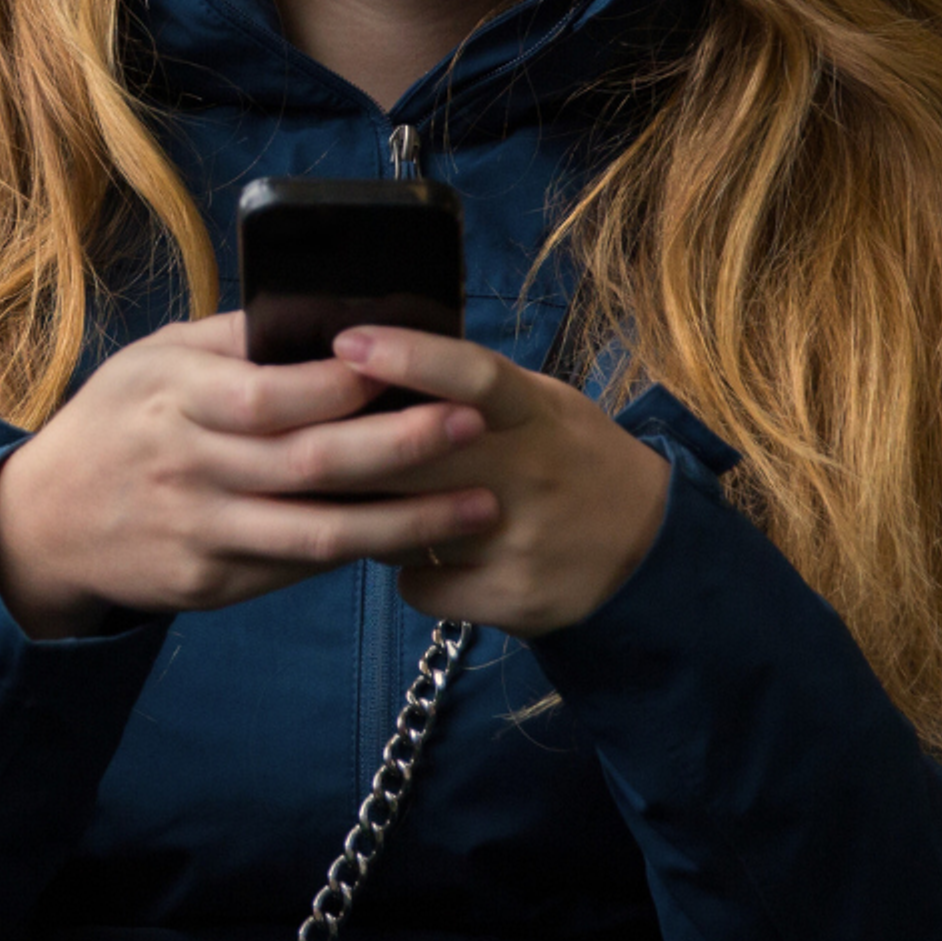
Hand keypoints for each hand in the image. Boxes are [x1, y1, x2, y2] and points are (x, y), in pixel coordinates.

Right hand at [0, 310, 501, 639]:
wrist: (45, 524)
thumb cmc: (113, 422)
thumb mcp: (151, 360)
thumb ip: (231, 340)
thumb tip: (324, 311)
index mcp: (174, 398)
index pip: (275, 392)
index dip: (351, 380)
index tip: (417, 361)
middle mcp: (188, 468)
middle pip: (311, 462)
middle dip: (403, 444)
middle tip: (473, 423)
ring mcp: (200, 532)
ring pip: (320, 534)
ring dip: (410, 521)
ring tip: (481, 504)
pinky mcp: (210, 584)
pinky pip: (298, 567)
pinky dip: (360, 551)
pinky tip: (414, 535)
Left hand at [334, 325, 671, 637]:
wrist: (647, 552)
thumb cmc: (571, 459)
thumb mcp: (541, 405)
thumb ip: (472, 386)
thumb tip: (377, 354)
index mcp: (536, 415)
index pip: (474, 375)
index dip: (409, 356)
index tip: (346, 341)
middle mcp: (530, 475)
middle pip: (414, 457)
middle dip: (343, 449)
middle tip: (294, 438)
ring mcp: (520, 542)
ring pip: (402, 526)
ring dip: (369, 514)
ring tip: (370, 500)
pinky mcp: (511, 599)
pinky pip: (418, 585)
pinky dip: (407, 572)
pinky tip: (422, 556)